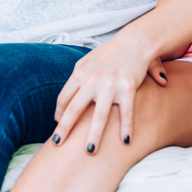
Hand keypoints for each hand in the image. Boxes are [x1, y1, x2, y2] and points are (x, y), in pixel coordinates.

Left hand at [52, 32, 156, 153]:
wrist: (134, 41)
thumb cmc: (110, 53)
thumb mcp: (88, 61)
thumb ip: (78, 80)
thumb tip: (65, 102)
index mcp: (80, 72)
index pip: (64, 98)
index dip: (60, 114)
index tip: (59, 125)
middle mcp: (92, 79)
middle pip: (74, 109)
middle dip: (64, 129)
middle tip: (57, 144)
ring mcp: (110, 84)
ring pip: (99, 115)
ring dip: (93, 135)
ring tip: (89, 150)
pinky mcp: (128, 87)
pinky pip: (126, 112)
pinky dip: (126, 127)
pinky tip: (125, 141)